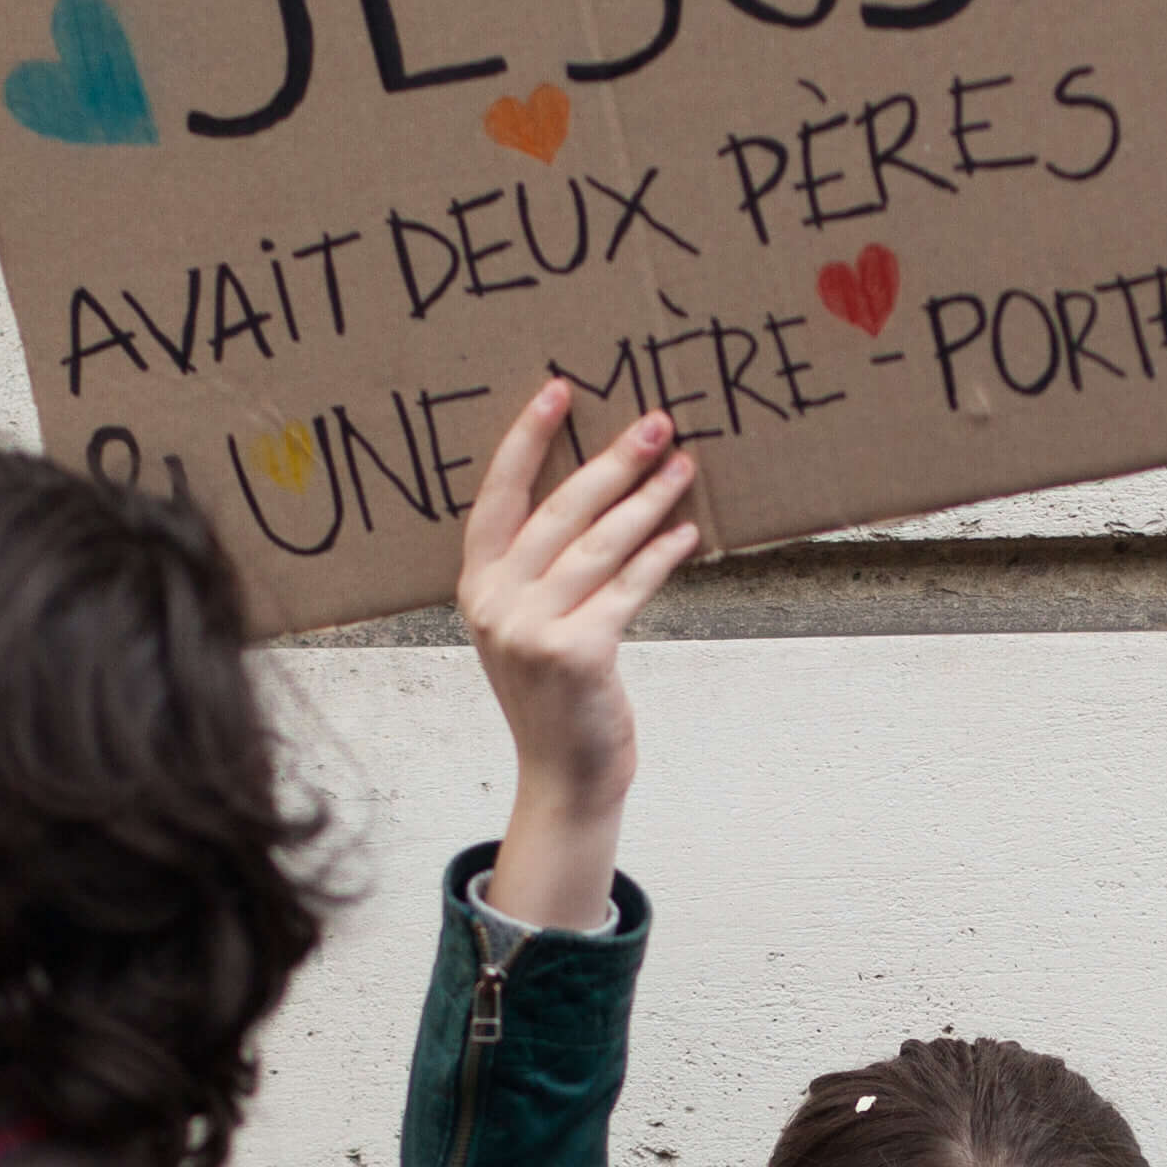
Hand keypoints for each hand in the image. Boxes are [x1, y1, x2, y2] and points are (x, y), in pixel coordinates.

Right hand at [457, 380, 700, 931]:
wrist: (565, 776)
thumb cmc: (558, 696)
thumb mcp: (527, 629)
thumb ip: (538, 573)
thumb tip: (599, 495)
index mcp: (477, 587)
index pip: (497, 498)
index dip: (526, 441)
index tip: (559, 390)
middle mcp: (496, 603)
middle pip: (559, 511)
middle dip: (612, 460)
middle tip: (656, 420)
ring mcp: (531, 629)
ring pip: (600, 544)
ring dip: (648, 499)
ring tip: (684, 464)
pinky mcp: (576, 652)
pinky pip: (627, 586)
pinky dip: (662, 554)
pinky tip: (689, 530)